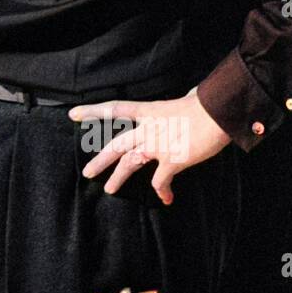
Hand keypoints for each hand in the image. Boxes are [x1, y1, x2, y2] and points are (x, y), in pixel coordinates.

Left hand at [68, 91, 231, 206]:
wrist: (217, 113)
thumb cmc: (206, 103)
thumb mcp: (187, 97)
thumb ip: (182, 100)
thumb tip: (191, 93)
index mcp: (149, 111)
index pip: (114, 109)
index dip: (93, 111)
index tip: (73, 114)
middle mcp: (148, 129)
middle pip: (116, 146)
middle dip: (100, 160)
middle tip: (87, 173)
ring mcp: (158, 146)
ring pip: (130, 164)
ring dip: (118, 178)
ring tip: (109, 189)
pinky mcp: (172, 161)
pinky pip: (161, 181)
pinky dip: (162, 191)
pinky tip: (166, 199)